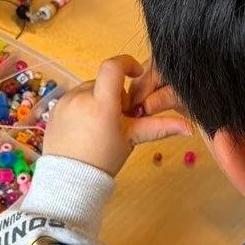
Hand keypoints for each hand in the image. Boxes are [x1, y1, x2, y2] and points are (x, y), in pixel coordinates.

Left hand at [43, 55, 191, 176]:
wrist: (69, 181)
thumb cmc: (104, 160)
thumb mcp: (131, 140)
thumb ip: (159, 127)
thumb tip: (190, 128)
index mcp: (102, 104)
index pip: (113, 66)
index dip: (127, 63)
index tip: (135, 74)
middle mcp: (80, 97)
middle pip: (104, 82)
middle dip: (115, 95)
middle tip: (118, 120)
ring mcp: (64, 102)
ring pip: (88, 90)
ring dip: (98, 101)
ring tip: (100, 127)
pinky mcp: (54, 109)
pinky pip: (73, 99)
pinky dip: (82, 107)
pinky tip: (85, 129)